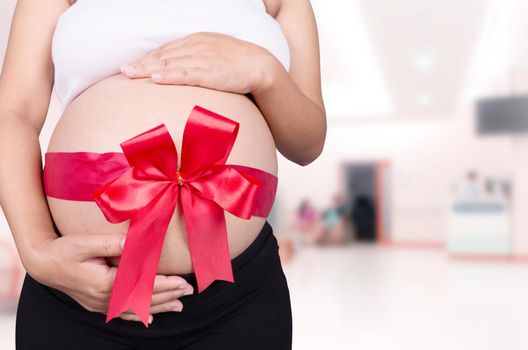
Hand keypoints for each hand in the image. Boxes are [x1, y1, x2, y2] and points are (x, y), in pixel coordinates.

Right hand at [27, 233, 193, 323]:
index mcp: (106, 283)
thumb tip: (134, 242)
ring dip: (159, 307)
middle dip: (169, 296)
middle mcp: (105, 298)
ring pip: (136, 309)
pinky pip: (122, 313)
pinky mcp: (97, 304)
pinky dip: (138, 315)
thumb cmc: (65, 250)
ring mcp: (100, 304)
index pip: (144, 286)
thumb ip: (112, 244)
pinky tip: (150, 318)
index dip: (166, 285)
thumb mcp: (87, 243)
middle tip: (189, 292)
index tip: (184, 283)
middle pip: (144, 299)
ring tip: (179, 306)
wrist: (42, 263)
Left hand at [120, 32, 274, 93]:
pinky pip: (184, 74)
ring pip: (169, 64)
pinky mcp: (209, 73)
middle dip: (141, 63)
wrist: (259, 65)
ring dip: (147, 69)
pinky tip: (155, 78)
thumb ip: (198, 57)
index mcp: (196, 41)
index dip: (148, 58)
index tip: (134, 64)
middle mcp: (195, 47)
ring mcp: (201, 59)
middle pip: (163, 55)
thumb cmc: (237, 61)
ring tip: (130, 74)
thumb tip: (183, 68)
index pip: (167, 49)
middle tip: (123, 70)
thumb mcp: (215, 52)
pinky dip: (168, 76)